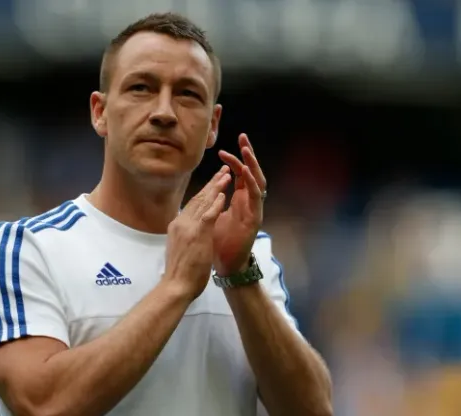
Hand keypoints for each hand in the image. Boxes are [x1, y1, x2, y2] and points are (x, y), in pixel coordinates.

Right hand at [161, 166, 230, 300]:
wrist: (175, 286)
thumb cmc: (179, 273)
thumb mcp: (180, 248)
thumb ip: (185, 235)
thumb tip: (190, 230)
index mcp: (177, 226)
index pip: (192, 204)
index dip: (204, 192)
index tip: (214, 183)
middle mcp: (181, 222)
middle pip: (198, 198)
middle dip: (212, 184)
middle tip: (223, 171)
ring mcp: (188, 227)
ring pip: (203, 202)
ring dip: (216, 188)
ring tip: (226, 175)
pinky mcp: (197, 234)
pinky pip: (208, 215)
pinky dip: (216, 204)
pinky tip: (223, 194)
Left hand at [213, 134, 266, 275]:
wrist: (225, 266)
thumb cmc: (218, 244)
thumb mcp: (211, 217)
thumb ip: (211, 202)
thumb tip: (203, 190)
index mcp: (238, 200)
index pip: (238, 175)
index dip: (232, 161)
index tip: (222, 149)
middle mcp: (248, 202)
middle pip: (250, 172)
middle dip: (247, 155)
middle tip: (243, 137)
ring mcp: (253, 209)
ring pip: (257, 181)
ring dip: (252, 164)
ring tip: (246, 149)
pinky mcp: (255, 218)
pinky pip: (256, 197)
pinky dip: (251, 183)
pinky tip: (246, 171)